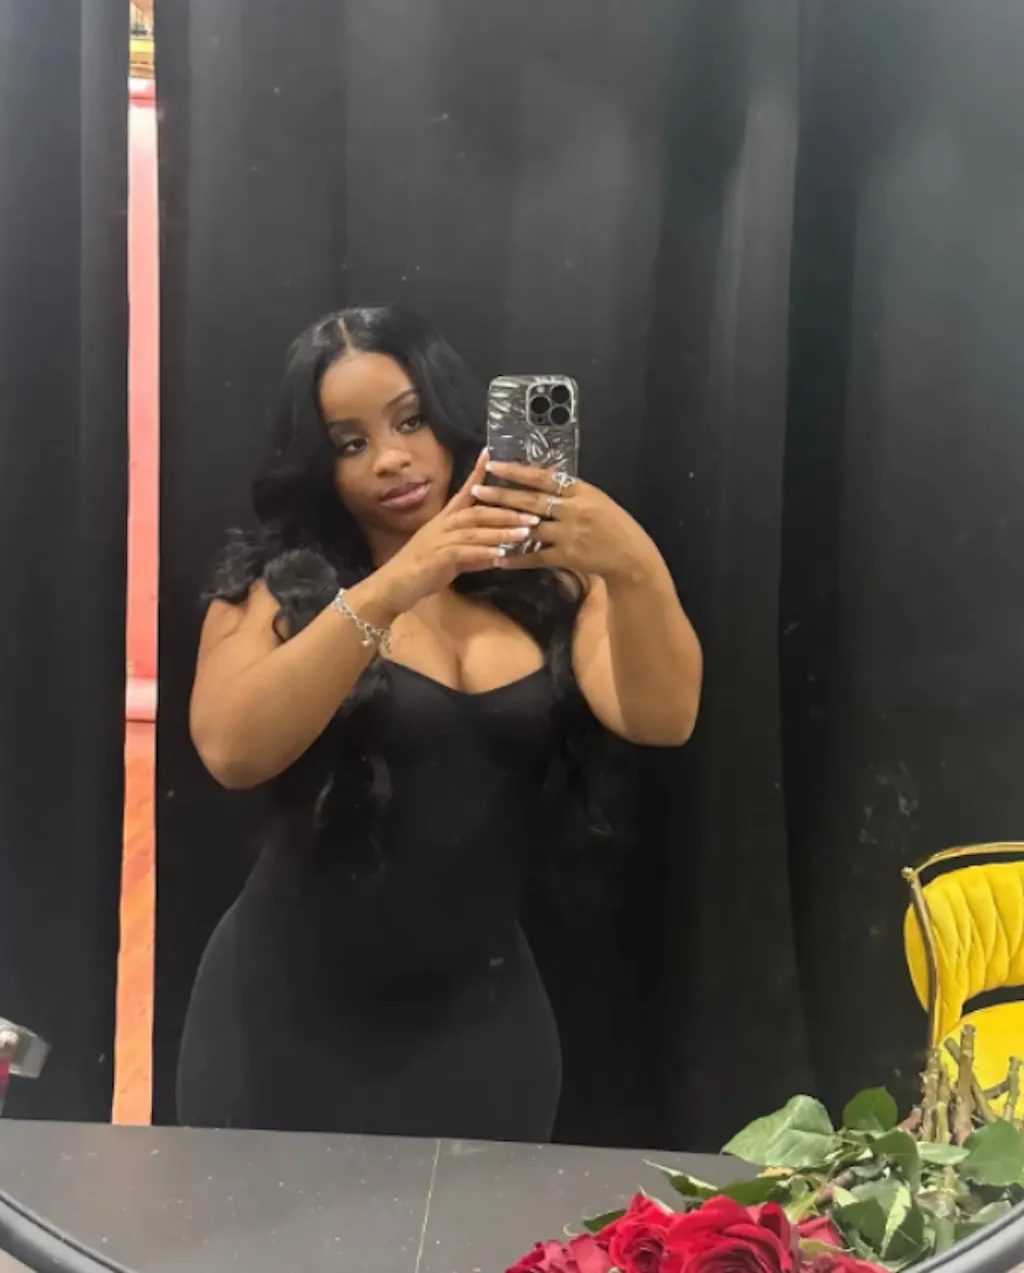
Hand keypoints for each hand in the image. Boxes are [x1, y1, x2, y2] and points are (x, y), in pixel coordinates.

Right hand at [373, 452, 540, 612]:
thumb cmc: (420, 573)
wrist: (392, 587)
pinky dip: (483, 552)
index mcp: (444, 521)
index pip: (464, 492)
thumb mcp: (451, 561)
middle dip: (507, 511)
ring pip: (474, 529)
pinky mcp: (437, 558)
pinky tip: (501, 555)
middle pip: (478, 511)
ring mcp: (439, 540)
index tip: (490, 453)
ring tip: (526, 532)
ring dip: (502, 530)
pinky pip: (464, 552)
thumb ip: (474, 555)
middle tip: (534, 514)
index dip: (477, 473)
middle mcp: (442, 525)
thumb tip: (496, 553)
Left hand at [473, 462, 655, 581]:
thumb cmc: (613, 524)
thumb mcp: (595, 498)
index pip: (544, 477)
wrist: (630, 555)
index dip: (518, 471)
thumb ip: (568, 490)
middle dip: (502, 495)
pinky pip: (536, 556)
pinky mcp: (567, 557)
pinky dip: (516, 557)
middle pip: (532, 501)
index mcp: (581, 491)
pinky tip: (497, 558)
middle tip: (477, 490)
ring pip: (530, 527)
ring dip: (504, 524)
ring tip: (481, 520)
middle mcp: (574, 510)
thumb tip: (538, 474)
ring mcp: (569, 534)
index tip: (494, 465)